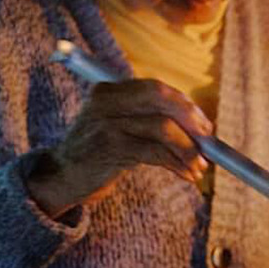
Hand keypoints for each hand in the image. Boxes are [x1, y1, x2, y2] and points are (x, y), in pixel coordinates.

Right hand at [24, 79, 211, 217]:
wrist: (60, 178)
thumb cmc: (97, 154)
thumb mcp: (120, 128)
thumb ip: (148, 120)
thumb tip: (198, 129)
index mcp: (109, 91)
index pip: (157, 89)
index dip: (185, 106)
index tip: (204, 125)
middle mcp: (106, 101)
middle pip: (161, 99)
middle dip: (191, 120)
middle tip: (208, 142)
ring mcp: (106, 123)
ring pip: (162, 128)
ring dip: (188, 149)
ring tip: (199, 167)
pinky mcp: (109, 148)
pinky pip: (155, 152)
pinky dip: (177, 163)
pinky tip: (187, 174)